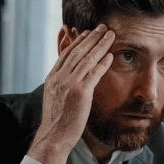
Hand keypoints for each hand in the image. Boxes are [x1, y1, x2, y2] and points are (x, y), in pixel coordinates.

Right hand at [27, 24, 114, 163]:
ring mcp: (70, 84)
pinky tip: (110, 55)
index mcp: (52, 78)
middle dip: (91, 38)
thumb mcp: (55, 98)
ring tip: (110, 35)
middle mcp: (60, 77)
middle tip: (102, 27)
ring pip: (87, 59)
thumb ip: (62, 85)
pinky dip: (103, 63)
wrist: (54, 136)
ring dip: (100, 45)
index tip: (86, 33)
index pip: (66, 54)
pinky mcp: (80, 92)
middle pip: (78, 52)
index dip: (78, 42)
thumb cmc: (57, 121)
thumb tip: (70, 79)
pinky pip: (94, 73)